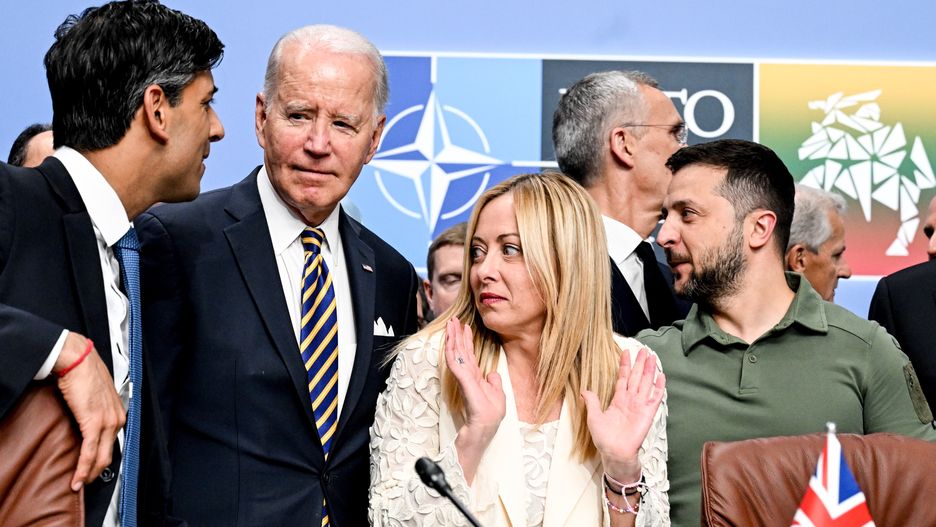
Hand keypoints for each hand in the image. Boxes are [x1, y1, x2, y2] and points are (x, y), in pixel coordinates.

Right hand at [54, 332, 125, 490]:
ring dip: (88, 474)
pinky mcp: (93, 423)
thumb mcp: (97, 396)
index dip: (103, 459)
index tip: (94, 469)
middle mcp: (118, 418)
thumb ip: (97, 410)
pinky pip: (89, 452)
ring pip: (101, 457)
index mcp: (119, 412)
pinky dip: (83, 468)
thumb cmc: (85, 373)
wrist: (78, 360)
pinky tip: (76, 478)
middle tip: (85, 481)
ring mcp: (108, 422)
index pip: (114, 443)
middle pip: (110, 454)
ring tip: (78, 483)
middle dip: (96, 472)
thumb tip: (89, 418)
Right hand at [444, 317, 504, 447]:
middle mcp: (469, 378)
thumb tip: (492, 373)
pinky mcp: (465, 386)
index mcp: (476, 380)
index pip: (469, 356)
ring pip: (457, 355)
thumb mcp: (499, 398)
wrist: (481, 435)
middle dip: (457, 335)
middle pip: (462, 352)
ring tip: (450, 325)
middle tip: (453, 320)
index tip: (465, 326)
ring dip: (453, 339)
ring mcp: (465, 381)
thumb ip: (494, 384)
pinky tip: (449, 342)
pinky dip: (452, 353)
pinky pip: (457, 366)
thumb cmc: (487, 421)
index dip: (467, 341)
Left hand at [582, 347, 664, 482]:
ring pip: (646, 383)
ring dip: (650, 370)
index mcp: (618, 400)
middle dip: (640, 363)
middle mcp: (630, 400)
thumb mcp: (594, 417)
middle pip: (637, 377)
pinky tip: (661, 376)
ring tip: (652, 357)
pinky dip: (659, 387)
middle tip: (645, 350)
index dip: (625, 365)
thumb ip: (591, 402)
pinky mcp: (648, 413)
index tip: (626, 352)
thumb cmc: (604, 438)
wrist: (615, 452)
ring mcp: (640, 405)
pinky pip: (655, 397)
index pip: (623, 378)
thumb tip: (584, 391)